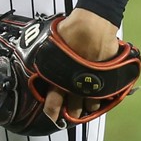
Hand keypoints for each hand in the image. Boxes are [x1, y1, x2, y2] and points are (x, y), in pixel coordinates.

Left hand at [42, 9, 119, 123]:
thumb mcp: (50, 42)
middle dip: (71, 111)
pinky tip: (101, 98)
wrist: (92, 25)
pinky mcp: (107, 79)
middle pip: (73, 107)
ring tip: (86, 106)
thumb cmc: (71, 29)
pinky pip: (106, 95)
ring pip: (90, 104)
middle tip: (70, 113)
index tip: (51, 115)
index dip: (52, 110)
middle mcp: (75, 84)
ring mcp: (93, 83)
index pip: (53, 101)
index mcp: (59, 77)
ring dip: (88, 106)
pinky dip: (103, 98)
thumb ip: (46, 54)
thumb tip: (33, 55)